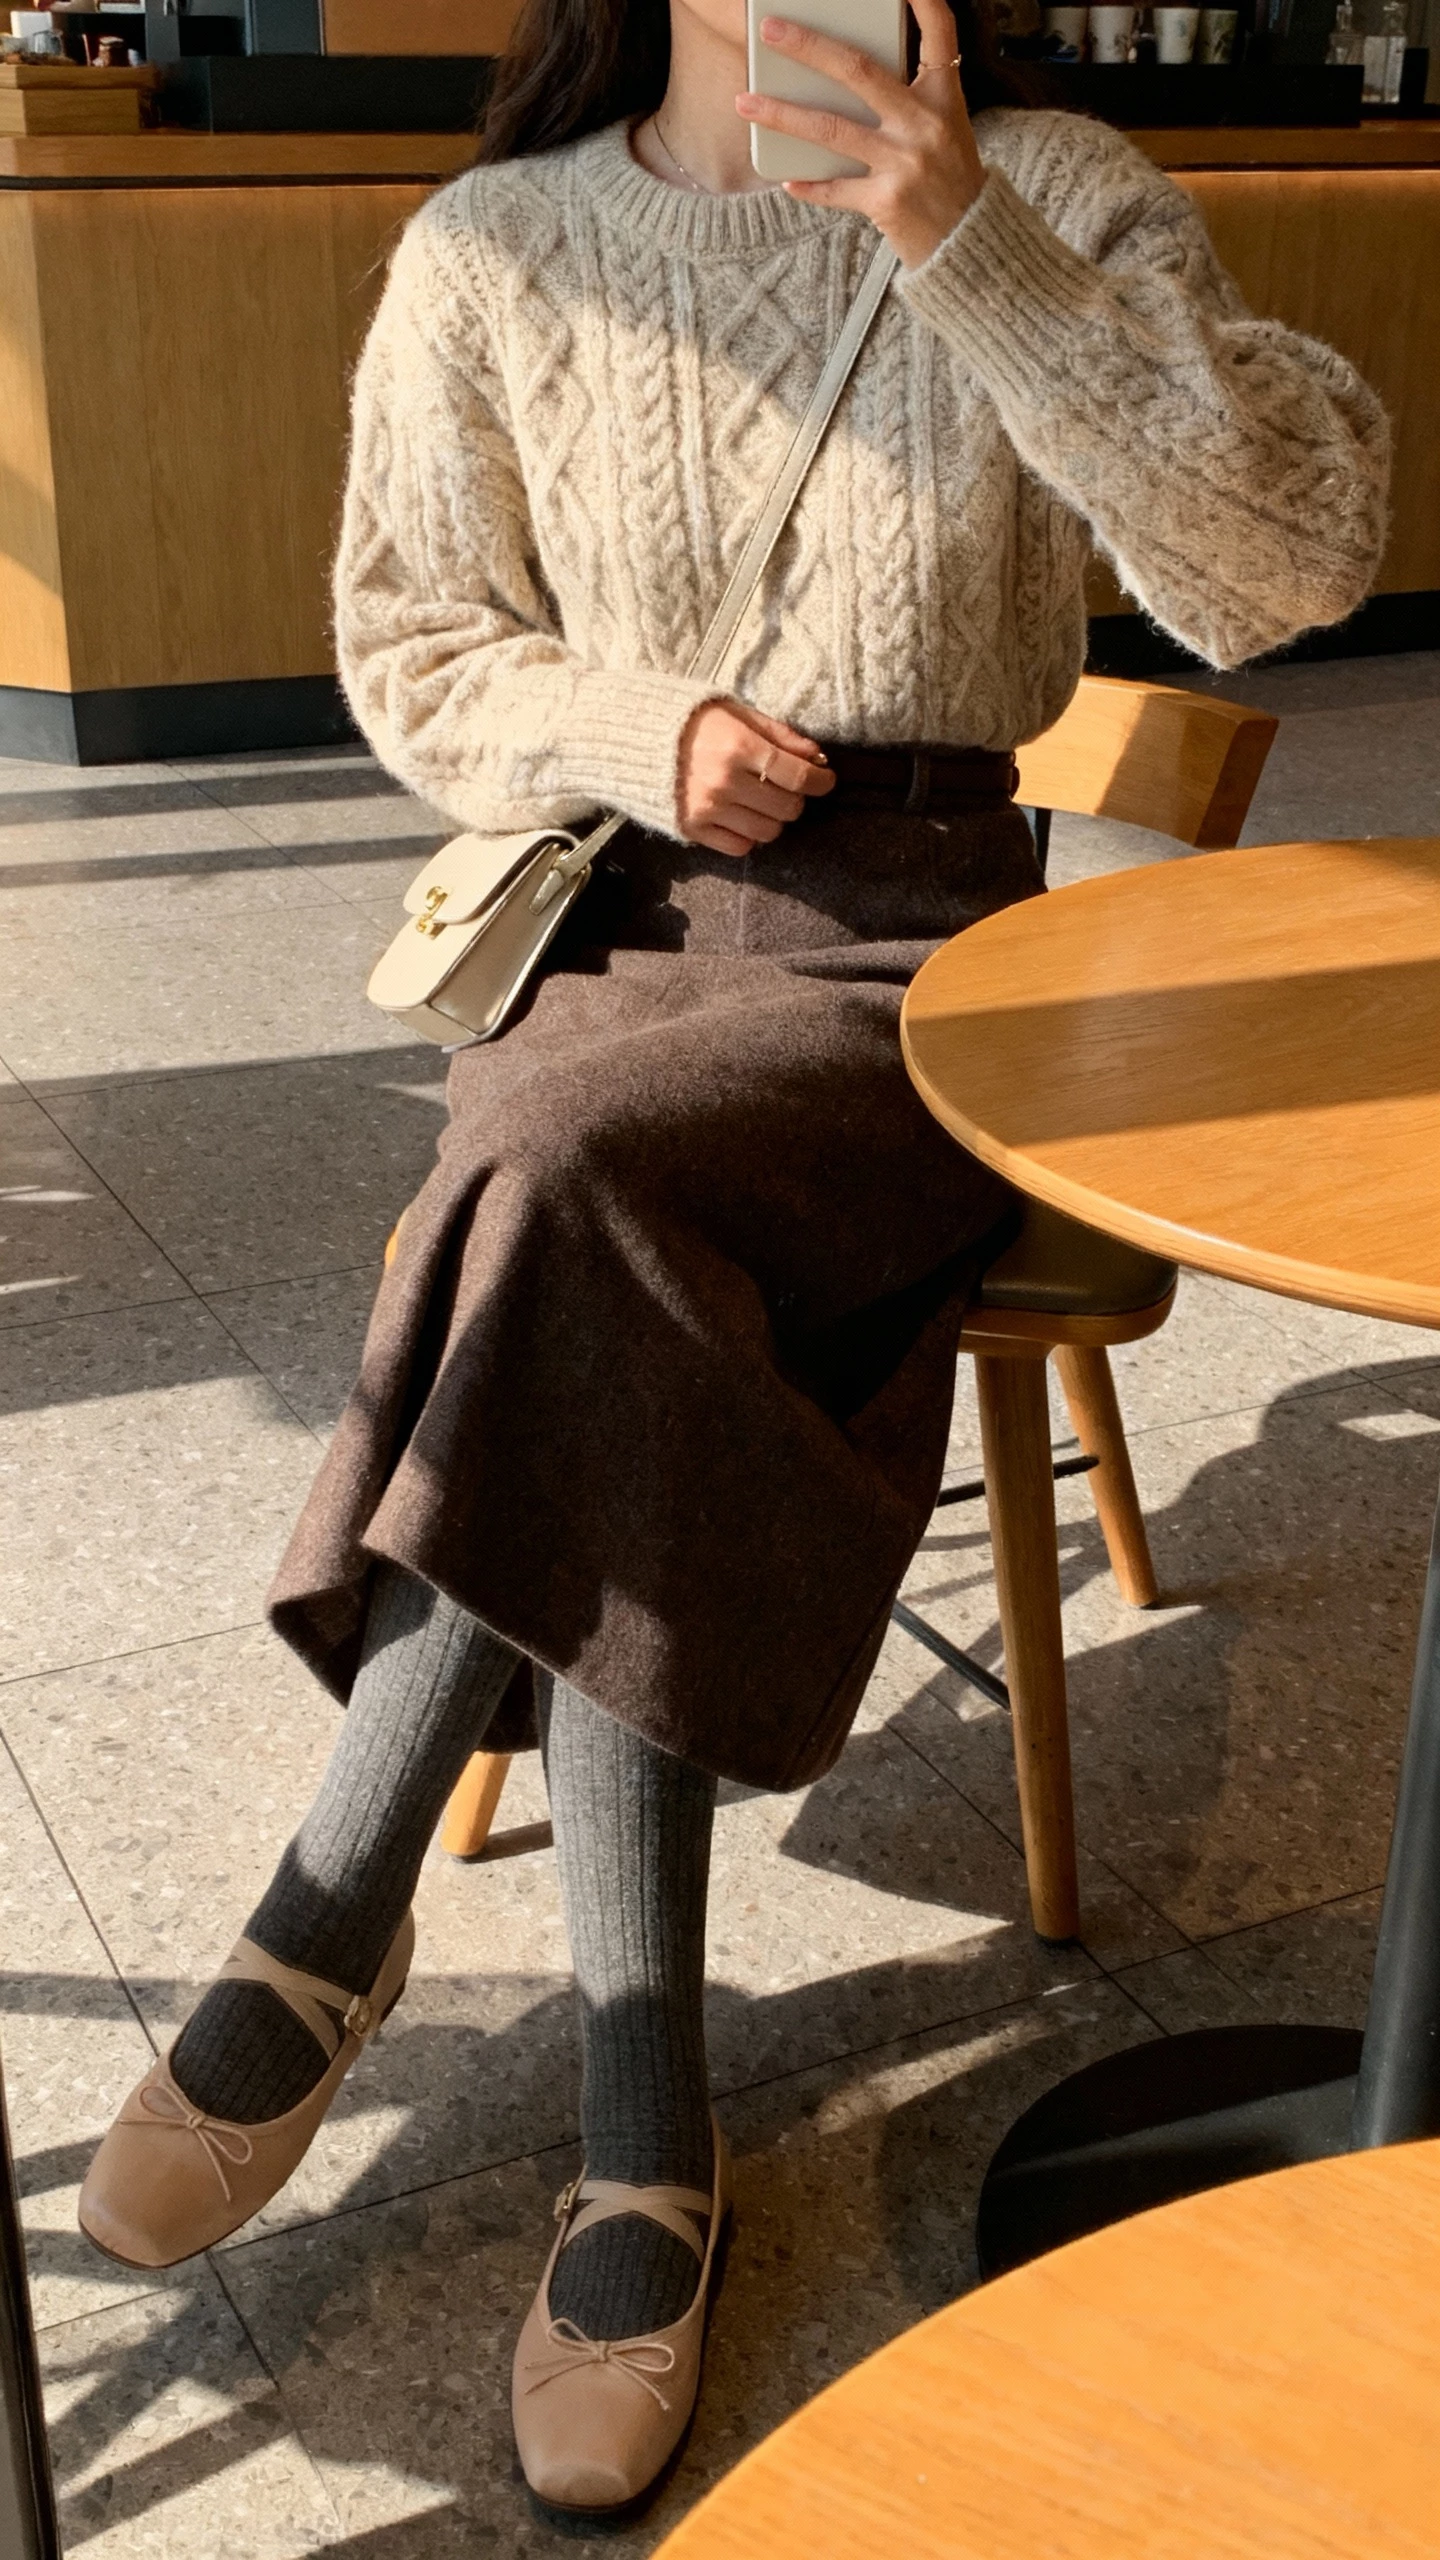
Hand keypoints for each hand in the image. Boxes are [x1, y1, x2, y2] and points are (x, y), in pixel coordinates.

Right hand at [676, 700, 834, 856]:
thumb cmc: (693, 722)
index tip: (826, 780)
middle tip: (786, 787)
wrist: (636, 739)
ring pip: (767, 832)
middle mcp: (725, 782)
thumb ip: (779, 735)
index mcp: (738, 747)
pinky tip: (741, 816)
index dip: (820, 781)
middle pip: (787, 808)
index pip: (797, 776)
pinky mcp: (693, 828)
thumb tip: (817, 757)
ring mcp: (708, 809)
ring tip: (762, 802)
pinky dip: (748, 835)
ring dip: (773, 819)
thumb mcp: (737, 713)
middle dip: (795, 798)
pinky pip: (740, 847)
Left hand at [738, 0, 985, 270]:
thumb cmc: (950, 177)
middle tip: (769, 30)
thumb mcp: (944, 125)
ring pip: (831, 130)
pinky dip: (808, 185)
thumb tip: (844, 74)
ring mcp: (904, 162)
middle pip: (858, 71)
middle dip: (809, 47)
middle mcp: (924, 123)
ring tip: (745, 102)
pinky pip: (835, 189)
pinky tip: (784, 178)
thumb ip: (907, 97)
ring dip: (782, 114)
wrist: (971, 239)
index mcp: (943, 95)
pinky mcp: (887, 201)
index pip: (938, 31)